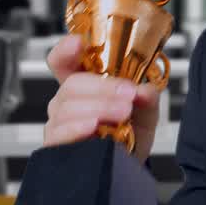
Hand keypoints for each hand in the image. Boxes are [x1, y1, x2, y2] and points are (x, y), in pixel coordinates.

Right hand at [43, 35, 160, 163]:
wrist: (130, 161)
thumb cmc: (131, 129)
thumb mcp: (146, 109)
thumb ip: (148, 96)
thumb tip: (144, 91)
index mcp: (85, 81)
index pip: (64, 60)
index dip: (67, 49)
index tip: (79, 43)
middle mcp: (67, 99)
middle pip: (72, 83)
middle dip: (103, 87)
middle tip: (128, 95)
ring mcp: (60, 121)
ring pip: (68, 107)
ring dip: (99, 108)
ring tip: (122, 113)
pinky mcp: (57, 144)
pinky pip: (59, 133)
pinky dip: (77, 128)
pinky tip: (93, 126)